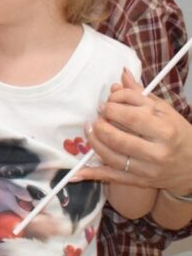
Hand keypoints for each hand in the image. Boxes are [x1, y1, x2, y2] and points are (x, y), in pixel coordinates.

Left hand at [80, 69, 191, 193]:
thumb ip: (140, 95)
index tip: (108, 102)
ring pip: (111, 156)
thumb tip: (122, 74)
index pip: (131, 115)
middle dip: (100, 124)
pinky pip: (112, 178)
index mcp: (165, 131)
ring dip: (93, 141)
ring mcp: (147, 170)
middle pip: (117, 138)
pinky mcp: (139, 181)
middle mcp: (156, 152)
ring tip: (89, 130)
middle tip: (97, 117)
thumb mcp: (164, 111)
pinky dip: (93, 175)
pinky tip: (77, 173)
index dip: (112, 106)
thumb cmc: (177, 133)